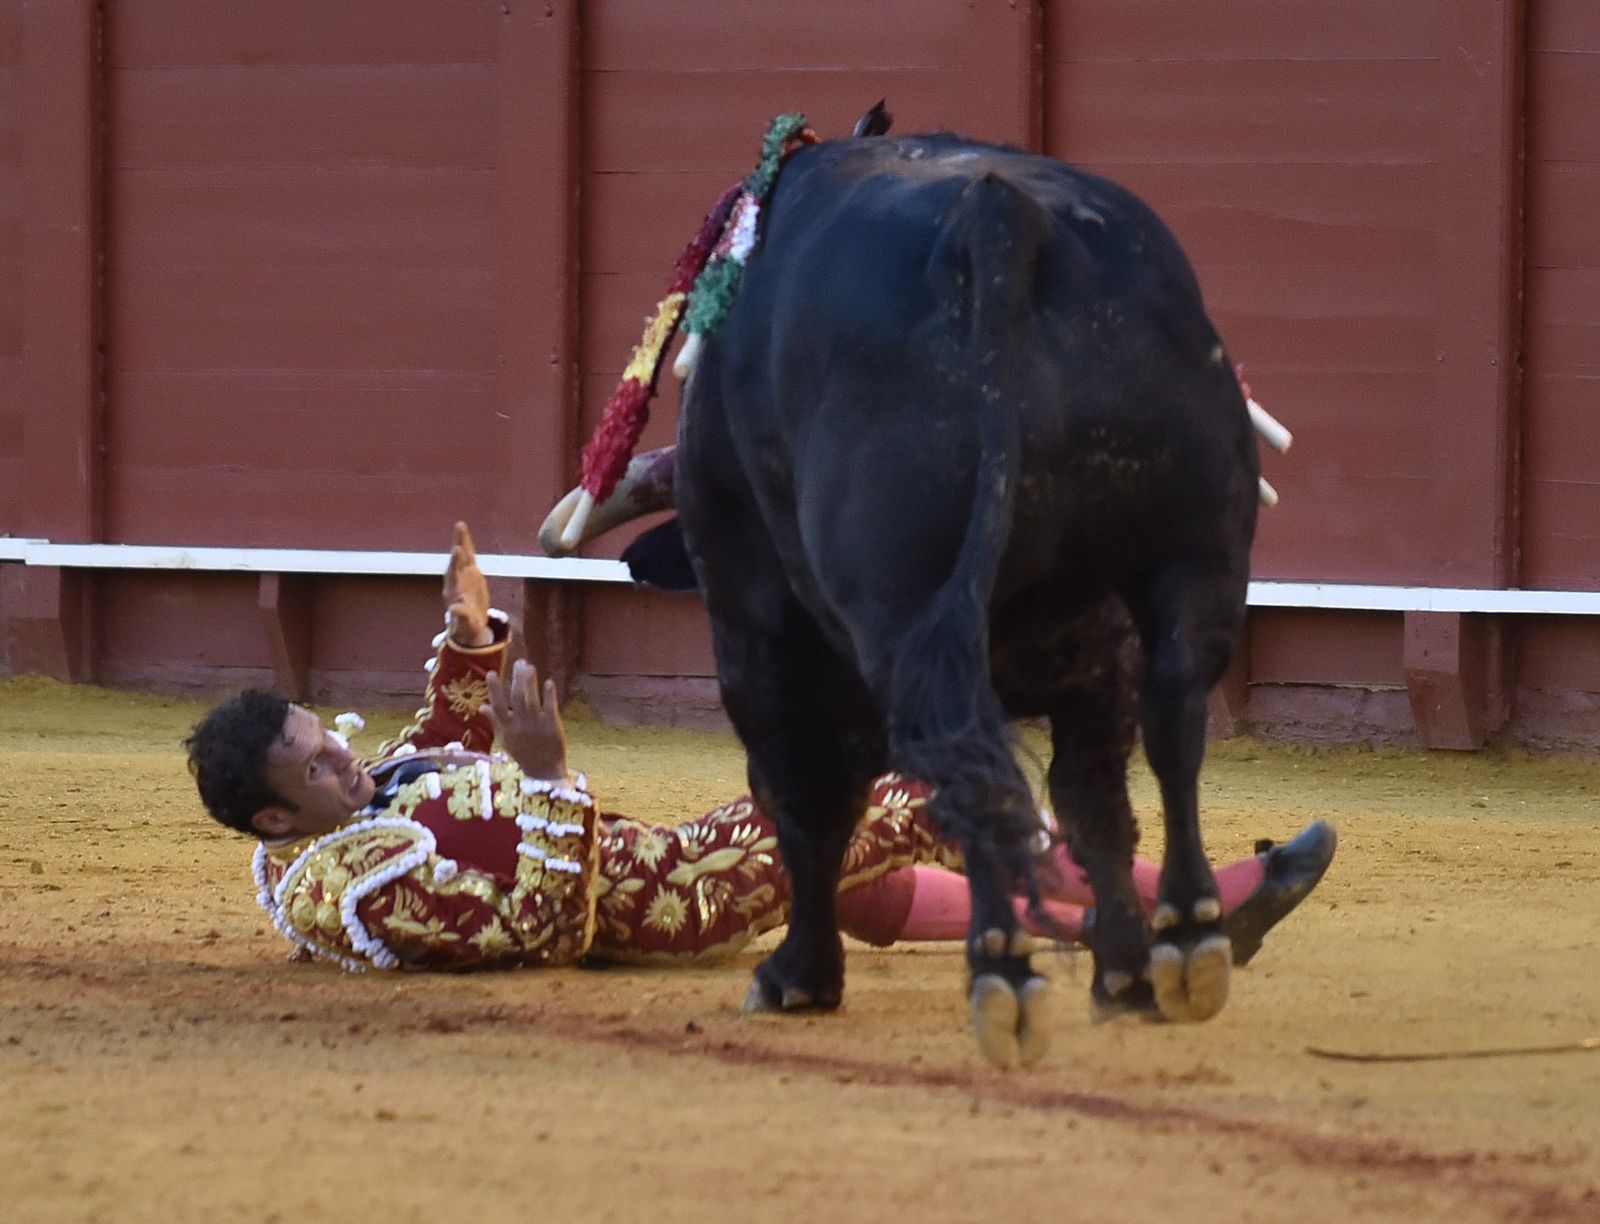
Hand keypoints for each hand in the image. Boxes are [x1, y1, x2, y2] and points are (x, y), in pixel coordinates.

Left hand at [443, 521, 491, 646]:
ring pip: (463, 556)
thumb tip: (455, 608)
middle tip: (459, 528)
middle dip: (459, 544)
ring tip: (459, 525)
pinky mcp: (472, 575)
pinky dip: (467, 546)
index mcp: (453, 591)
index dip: (457, 562)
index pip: (455, 573)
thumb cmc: (465, 624)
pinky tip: (463, 533)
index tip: (458, 549)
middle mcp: (457, 580)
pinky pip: (469, 557)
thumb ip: (461, 614)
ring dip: (462, 541)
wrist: (468, 624)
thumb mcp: (465, 622)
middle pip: (458, 560)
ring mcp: (464, 576)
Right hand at [483, 659, 567, 781]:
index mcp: (507, 728)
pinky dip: (549, 694)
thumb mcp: (505, 739)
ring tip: (529, 666)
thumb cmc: (523, 753)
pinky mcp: (552, 725)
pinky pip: (549, 707)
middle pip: (516, 698)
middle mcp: (519, 724)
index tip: (492, 672)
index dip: (494, 689)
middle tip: (519, 662)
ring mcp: (536, 724)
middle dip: (516, 679)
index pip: (498, 705)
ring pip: (531, 699)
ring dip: (530, 682)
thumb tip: (481, 706)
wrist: (543, 770)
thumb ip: (495, 721)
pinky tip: (549, 681)